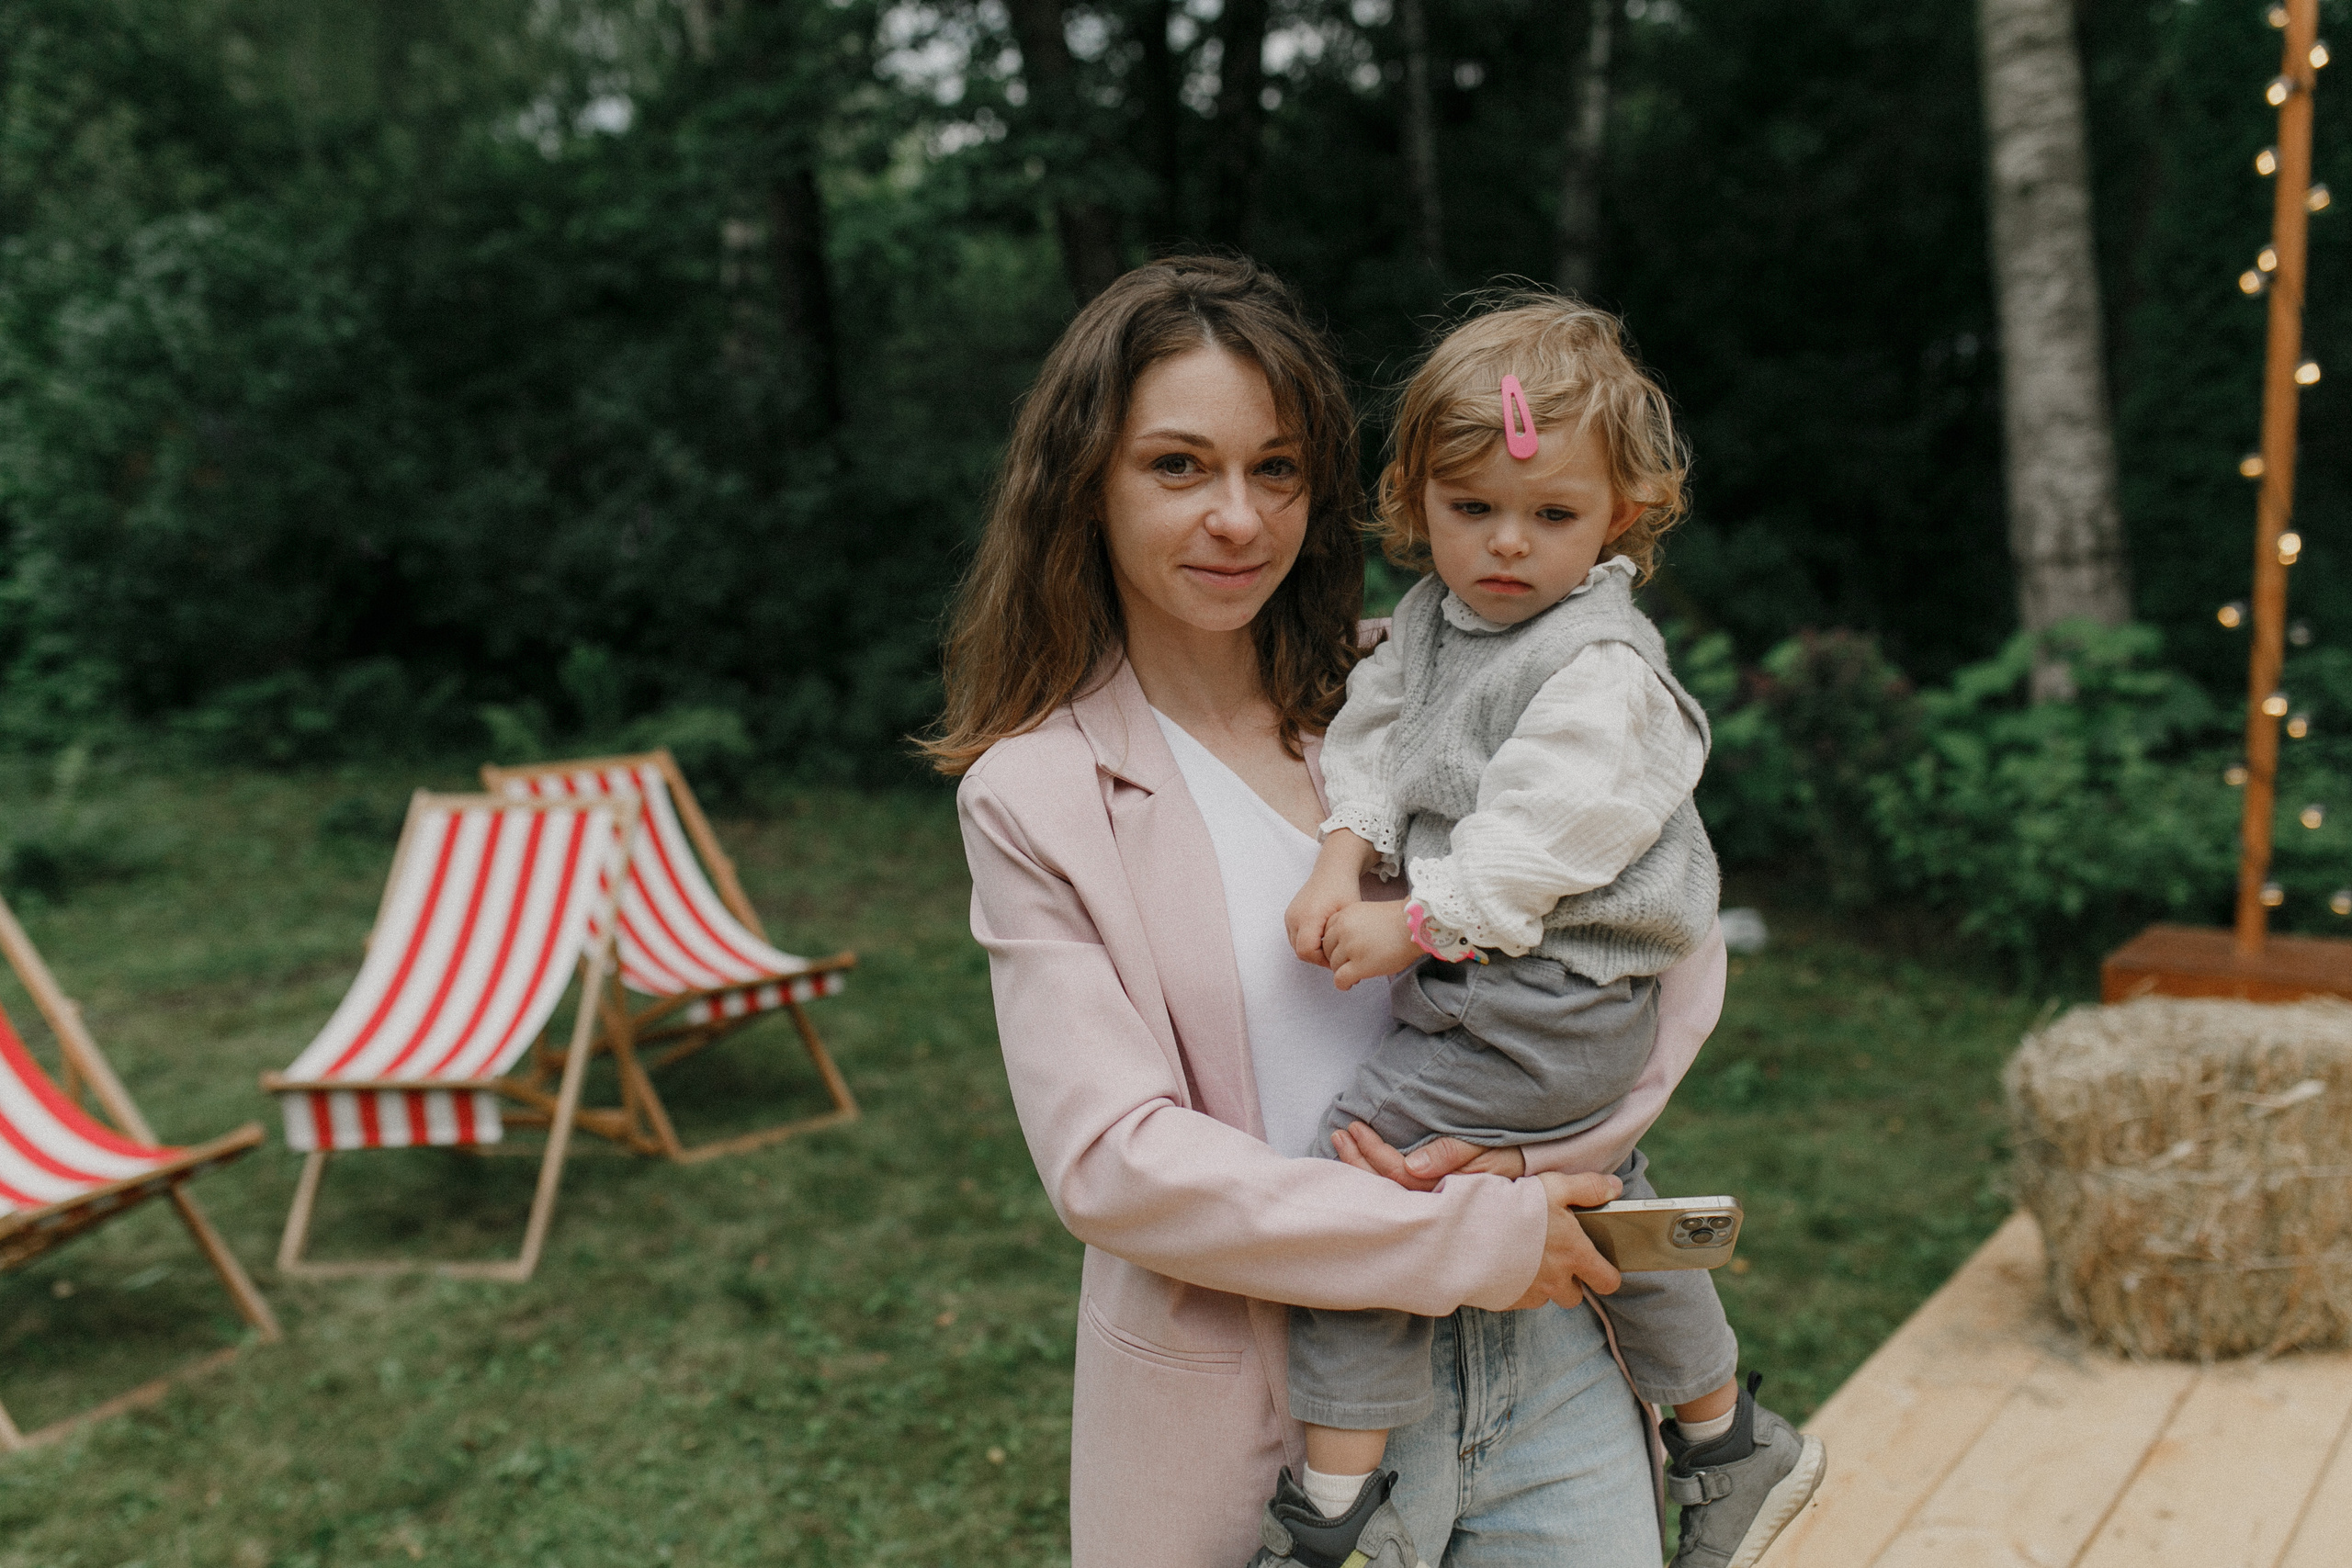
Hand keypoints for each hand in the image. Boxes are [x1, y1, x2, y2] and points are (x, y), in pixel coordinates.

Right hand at [1287, 831, 1378, 966]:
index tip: (1339, 956)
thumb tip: (1348, 964)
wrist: (1332, 870)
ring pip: (1297, 946)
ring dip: (1313, 950)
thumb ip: (1346, 939)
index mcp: (1308, 916)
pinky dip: (1308, 942)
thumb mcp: (1350, 914)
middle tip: (1337, 953)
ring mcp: (1289, 916)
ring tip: (1332, 944)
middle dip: (1318, 957)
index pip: (1307, 952)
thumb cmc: (1344, 890)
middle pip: (1300, 952)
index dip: (1323, 960)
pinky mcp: (1289, 916)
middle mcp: (1294, 917)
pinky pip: (1295, 938)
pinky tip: (1325, 937)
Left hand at [1322, 900, 1422, 990]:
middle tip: (1350, 964)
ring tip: (1356, 972)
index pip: (1327, 933)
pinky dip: (1343, 984)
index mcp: (1345, 914)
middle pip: (1327, 950)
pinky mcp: (1359, 965)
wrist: (1416, 927)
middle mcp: (1343, 929)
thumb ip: (1352, 924)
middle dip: (1337, 958)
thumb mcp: (1367, 912)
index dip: (1335, 944)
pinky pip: (1340, 979)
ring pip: (1333, 965)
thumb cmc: (1399, 921)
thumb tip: (1343, 943)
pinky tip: (1351, 984)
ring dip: (1342, 971)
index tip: (1345, 951)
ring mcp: (1350, 947)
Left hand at [1331, 1122, 1524, 1192]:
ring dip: (1359, 1171)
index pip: (1399, 1174)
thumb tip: (1414, 1165)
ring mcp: (1431, 1210)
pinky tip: (1357, 1169)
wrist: (1532, 1180)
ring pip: (1385, 1198)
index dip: (1373, 1151)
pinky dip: (1371, 1184)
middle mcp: (1435, 1206)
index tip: (1355, 1127)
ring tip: (1341, 1145)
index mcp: (1447, 1191)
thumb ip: (1453, 1154)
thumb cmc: (1508, 1158)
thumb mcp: (1488, 1150)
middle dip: (1356, 1162)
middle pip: (1384, 1190)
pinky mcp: (1430, 1208)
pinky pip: (1393, 1199)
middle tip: (1338, 1134)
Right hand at [1510, 1170, 1624, 1310]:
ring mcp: (1530, 1294)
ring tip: (1524, 1258)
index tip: (1597, 1264)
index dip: (1606, 1274)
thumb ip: (1587, 1188)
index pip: (1608, 1281)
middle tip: (1553, 1257)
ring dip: (1541, 1284)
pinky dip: (1516, 1285)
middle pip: (1575, 1296)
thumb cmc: (1514, 1207)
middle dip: (1569, 1281)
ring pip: (1546, 1297)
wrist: (1466, 1233)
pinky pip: (1519, 1298)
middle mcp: (1556, 1281)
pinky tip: (1503, 1264)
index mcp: (1574, 1255)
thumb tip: (1615, 1188)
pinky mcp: (1506, 1301)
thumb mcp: (1554, 1187)